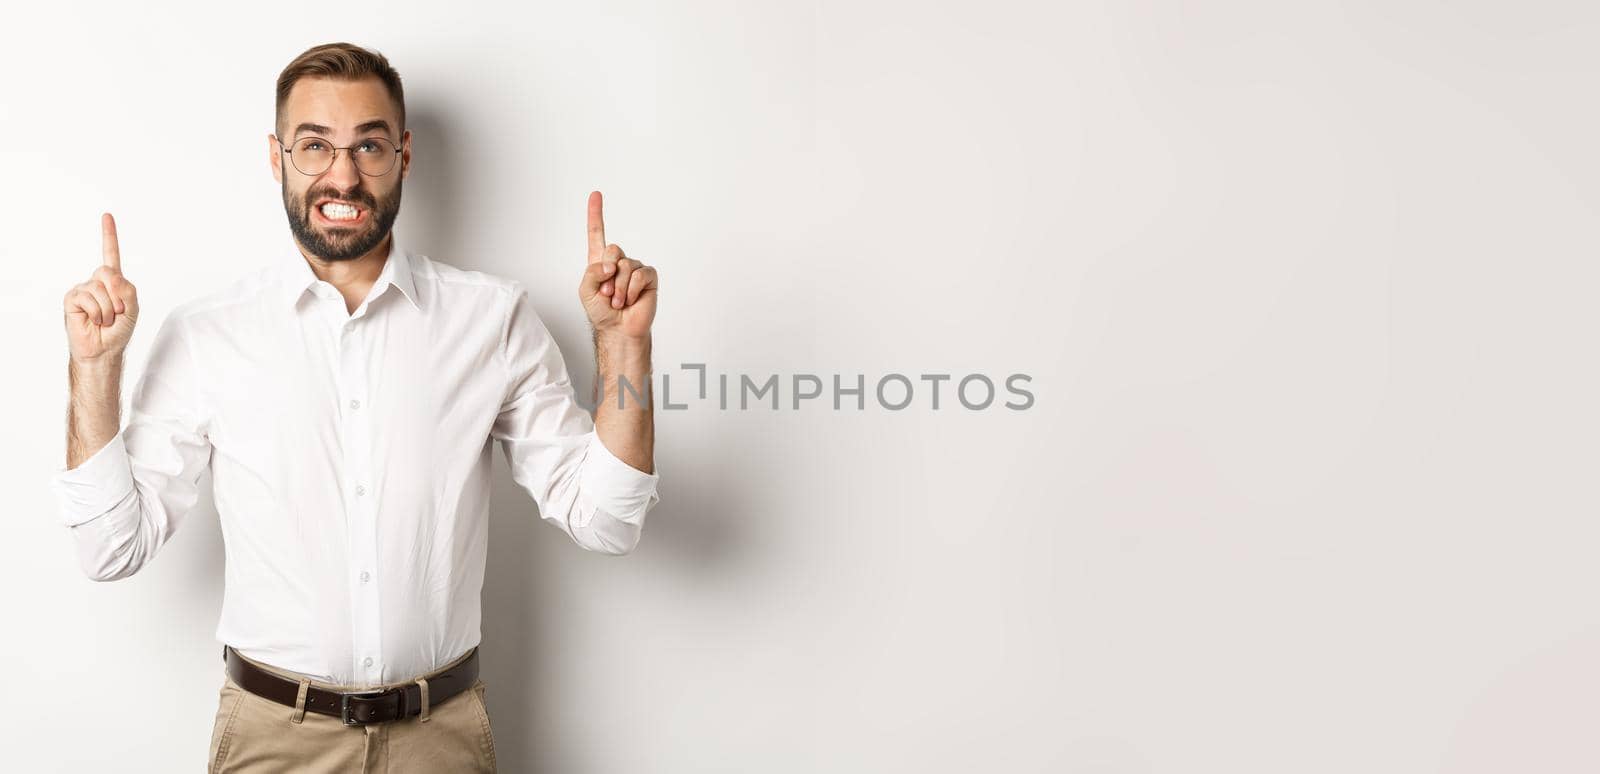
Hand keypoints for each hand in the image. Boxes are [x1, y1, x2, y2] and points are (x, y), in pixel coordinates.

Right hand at [64, 213, 139, 362]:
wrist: (104, 349)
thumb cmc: (118, 330)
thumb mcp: (133, 308)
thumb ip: (128, 289)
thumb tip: (111, 275)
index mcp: (113, 281)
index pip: (111, 254)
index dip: (109, 235)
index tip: (107, 216)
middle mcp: (96, 282)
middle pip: (108, 272)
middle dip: (117, 295)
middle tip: (117, 312)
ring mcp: (83, 289)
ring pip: (99, 289)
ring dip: (109, 309)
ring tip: (105, 320)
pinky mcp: (72, 299)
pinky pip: (88, 299)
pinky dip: (98, 313)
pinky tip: (95, 320)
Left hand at [577, 191, 656, 339]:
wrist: (619, 330)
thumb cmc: (601, 312)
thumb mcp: (585, 291)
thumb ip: (592, 273)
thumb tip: (611, 264)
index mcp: (600, 262)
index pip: (597, 233)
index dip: (595, 214)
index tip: (595, 194)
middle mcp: (618, 261)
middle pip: (612, 249)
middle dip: (607, 274)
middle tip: (606, 294)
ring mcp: (634, 268)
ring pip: (625, 265)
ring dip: (618, 288)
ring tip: (618, 302)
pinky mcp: (648, 277)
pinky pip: (639, 274)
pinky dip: (631, 289)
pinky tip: (631, 300)